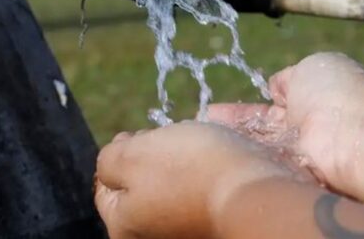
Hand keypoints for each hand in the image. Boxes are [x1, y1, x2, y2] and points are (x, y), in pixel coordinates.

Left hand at [94, 121, 292, 238]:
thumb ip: (108, 159)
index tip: (141, 135)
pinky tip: (215, 162)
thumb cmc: (190, 170)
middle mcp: (152, 237)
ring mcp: (184, 232)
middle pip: (140, 184)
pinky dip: (204, 174)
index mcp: (124, 227)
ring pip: (171, 185)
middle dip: (152, 155)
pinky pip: (199, 192)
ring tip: (198, 149)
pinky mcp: (212, 224)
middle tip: (171, 142)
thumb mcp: (132, 154)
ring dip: (180, 162)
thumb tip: (112, 162)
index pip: (106, 184)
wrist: (256, 192)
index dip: (122, 150)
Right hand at [209, 52, 363, 190]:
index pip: (269, 106)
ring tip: (200, 139)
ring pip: (258, 148)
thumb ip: (288, 78)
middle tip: (203, 125)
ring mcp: (297, 154)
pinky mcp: (293, 176)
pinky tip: (215, 155)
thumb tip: (275, 85)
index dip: (243, 110)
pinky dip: (241, 159)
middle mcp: (303, 130)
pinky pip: (261, 166)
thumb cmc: (337, 92)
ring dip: (232, 143)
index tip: (215, 110)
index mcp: (310, 99)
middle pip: (259, 131)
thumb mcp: (310, 68)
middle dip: (232, 127)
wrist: (355, 132)